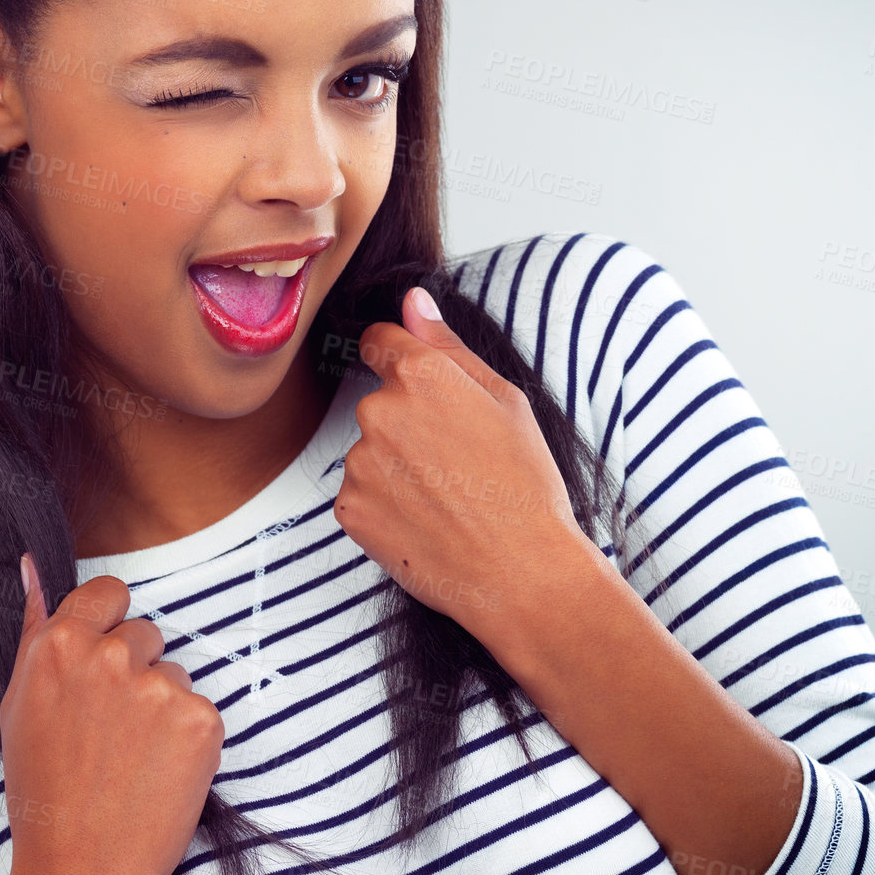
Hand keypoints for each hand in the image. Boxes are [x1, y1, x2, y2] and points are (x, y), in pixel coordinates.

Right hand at [0, 555, 224, 874]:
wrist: (81, 873)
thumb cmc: (44, 790)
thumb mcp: (20, 704)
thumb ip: (35, 626)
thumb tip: (32, 564)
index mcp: (60, 645)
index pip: (109, 592)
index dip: (108, 626)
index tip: (102, 663)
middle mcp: (110, 657)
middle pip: (145, 632)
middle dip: (134, 670)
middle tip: (109, 731)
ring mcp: (159, 687)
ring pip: (174, 672)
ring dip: (161, 705)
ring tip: (130, 759)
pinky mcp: (201, 720)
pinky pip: (200, 708)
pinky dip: (187, 738)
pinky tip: (157, 773)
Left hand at [333, 285, 596, 660]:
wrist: (521, 574)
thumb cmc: (525, 486)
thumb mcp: (506, 401)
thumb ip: (447, 346)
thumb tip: (412, 300)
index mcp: (420, 375)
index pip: (380, 342)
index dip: (403, 364)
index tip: (428, 395)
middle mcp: (378, 411)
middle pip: (379, 403)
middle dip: (408, 424)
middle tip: (457, 462)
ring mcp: (358, 463)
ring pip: (370, 452)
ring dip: (396, 468)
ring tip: (446, 498)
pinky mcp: (349, 508)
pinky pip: (360, 494)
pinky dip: (385, 506)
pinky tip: (426, 522)